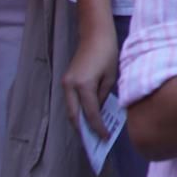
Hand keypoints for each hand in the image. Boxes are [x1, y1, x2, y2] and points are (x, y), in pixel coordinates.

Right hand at [62, 22, 119, 136]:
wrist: (94, 34)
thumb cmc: (107, 52)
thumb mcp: (110, 76)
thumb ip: (103, 96)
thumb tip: (99, 111)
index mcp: (83, 85)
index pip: (90, 113)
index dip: (98, 127)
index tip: (105, 138)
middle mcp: (70, 86)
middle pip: (74, 116)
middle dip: (83, 131)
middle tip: (94, 142)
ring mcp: (66, 84)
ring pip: (71, 110)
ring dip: (79, 122)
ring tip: (91, 134)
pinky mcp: (66, 81)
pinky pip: (71, 102)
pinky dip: (78, 111)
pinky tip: (87, 117)